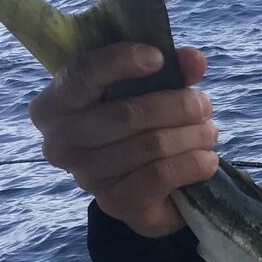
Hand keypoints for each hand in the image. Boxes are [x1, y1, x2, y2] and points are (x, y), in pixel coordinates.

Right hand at [30, 42, 217, 237]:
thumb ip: (169, 71)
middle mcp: (60, 141)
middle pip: (127, 114)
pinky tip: (207, 159)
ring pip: (150, 145)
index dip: (120, 62)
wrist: (147, 192)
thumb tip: (193, 59)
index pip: (81, 74)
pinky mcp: (114, 203)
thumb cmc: (139, 128)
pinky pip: (159, 175)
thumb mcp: (149, 91)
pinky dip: (192, 164)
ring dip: (191, 135)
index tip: (158, 58)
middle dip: (178, 106)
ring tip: (208, 132)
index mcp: (53, 104)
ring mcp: (84, 176)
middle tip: (204, 106)